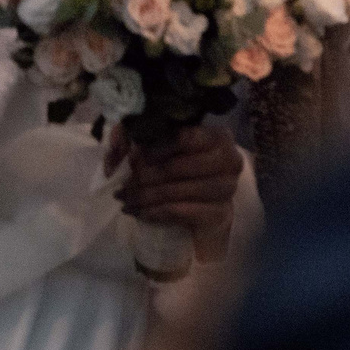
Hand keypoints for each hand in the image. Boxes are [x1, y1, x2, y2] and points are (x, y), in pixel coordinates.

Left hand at [108, 121, 242, 262]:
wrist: (209, 204)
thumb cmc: (186, 168)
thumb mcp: (165, 147)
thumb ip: (141, 138)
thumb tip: (120, 150)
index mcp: (217, 136)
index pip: (184, 138)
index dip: (155, 148)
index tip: (132, 158)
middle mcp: (229, 160)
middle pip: (177, 167)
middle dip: (144, 177)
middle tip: (122, 185)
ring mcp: (227, 188)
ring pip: (176, 192)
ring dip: (145, 197)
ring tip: (125, 200)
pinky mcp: (220, 213)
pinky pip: (180, 212)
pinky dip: (155, 213)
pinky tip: (139, 212)